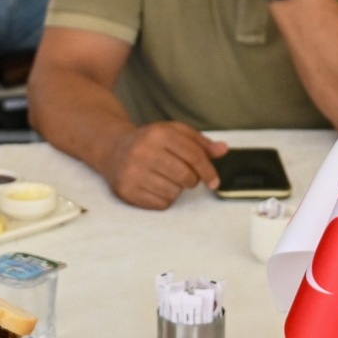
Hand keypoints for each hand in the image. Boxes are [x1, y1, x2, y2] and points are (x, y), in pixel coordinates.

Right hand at [106, 121, 223, 209]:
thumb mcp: (174, 133)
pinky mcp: (127, 190)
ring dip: (176, 189)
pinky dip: (164, 198)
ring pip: (174, 192)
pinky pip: (161, 204)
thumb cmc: (150, 141)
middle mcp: (144, 151)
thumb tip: (223, 149)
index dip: (209, 171)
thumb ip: (200, 143)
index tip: (214, 181)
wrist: (113, 148)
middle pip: (186, 176)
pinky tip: (155, 186)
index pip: (194, 156)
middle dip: (191, 180)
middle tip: (184, 176)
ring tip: (165, 177)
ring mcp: (133, 172)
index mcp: (159, 133)